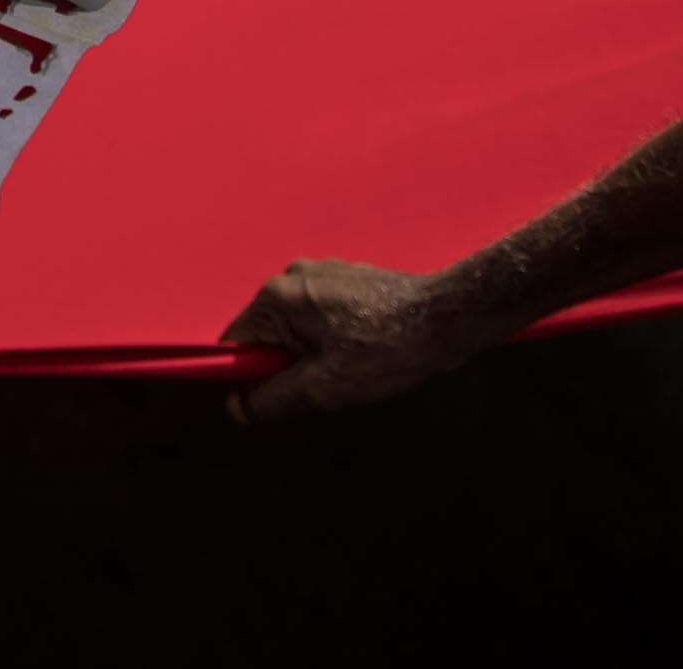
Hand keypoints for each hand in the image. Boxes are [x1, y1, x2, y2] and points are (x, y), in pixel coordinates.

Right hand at [221, 258, 489, 424]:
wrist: (446, 317)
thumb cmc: (383, 350)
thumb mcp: (323, 387)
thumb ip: (273, 399)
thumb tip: (237, 409)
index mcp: (278, 297)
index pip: (237, 341)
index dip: (250, 375)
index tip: (278, 396)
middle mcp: (294, 276)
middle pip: (268, 334)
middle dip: (289, 366)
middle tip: (327, 386)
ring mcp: (323, 273)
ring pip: (298, 327)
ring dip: (314, 354)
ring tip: (352, 368)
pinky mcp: (349, 278)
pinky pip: (323, 315)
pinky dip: (334, 338)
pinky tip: (366, 351)